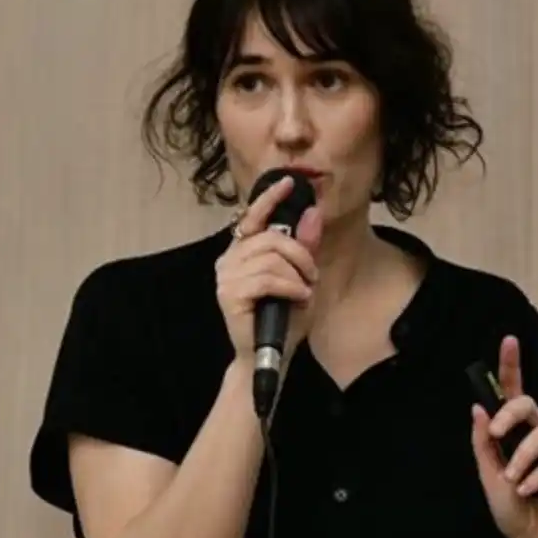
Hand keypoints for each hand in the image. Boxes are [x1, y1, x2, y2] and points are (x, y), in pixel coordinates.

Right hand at [215, 175, 322, 360]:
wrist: (270, 355)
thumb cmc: (284, 318)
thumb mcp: (302, 278)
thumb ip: (305, 247)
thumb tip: (312, 214)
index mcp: (243, 251)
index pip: (253, 216)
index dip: (270, 198)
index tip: (289, 182)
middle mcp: (229, 259)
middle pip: (271, 238)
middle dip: (300, 255)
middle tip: (311, 277)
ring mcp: (226, 277)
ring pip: (271, 259)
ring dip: (297, 276)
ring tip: (303, 293)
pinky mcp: (229, 294)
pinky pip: (267, 278)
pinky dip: (290, 287)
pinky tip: (298, 298)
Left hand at [470, 335, 537, 537]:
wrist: (528, 537)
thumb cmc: (508, 506)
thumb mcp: (487, 473)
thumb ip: (483, 442)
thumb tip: (478, 408)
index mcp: (512, 433)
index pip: (512, 395)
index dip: (511, 366)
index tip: (508, 340)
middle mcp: (536, 434)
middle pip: (528, 404)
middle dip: (510, 414)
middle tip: (496, 433)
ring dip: (522, 459)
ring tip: (515, 481)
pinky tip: (531, 490)